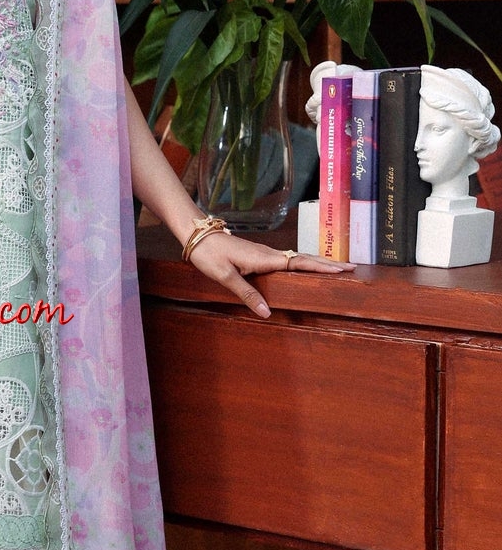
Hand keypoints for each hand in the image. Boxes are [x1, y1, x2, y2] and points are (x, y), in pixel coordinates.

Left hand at [187, 232, 354, 318]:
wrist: (197, 236)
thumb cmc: (210, 255)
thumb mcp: (226, 277)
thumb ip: (247, 294)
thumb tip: (267, 313)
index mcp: (265, 259)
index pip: (300, 263)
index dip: (322, 266)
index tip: (343, 269)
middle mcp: (269, 254)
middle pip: (304, 258)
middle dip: (328, 263)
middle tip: (352, 268)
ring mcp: (265, 254)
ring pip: (297, 257)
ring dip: (318, 262)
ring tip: (337, 268)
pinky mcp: (260, 255)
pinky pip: (287, 259)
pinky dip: (303, 262)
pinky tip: (306, 268)